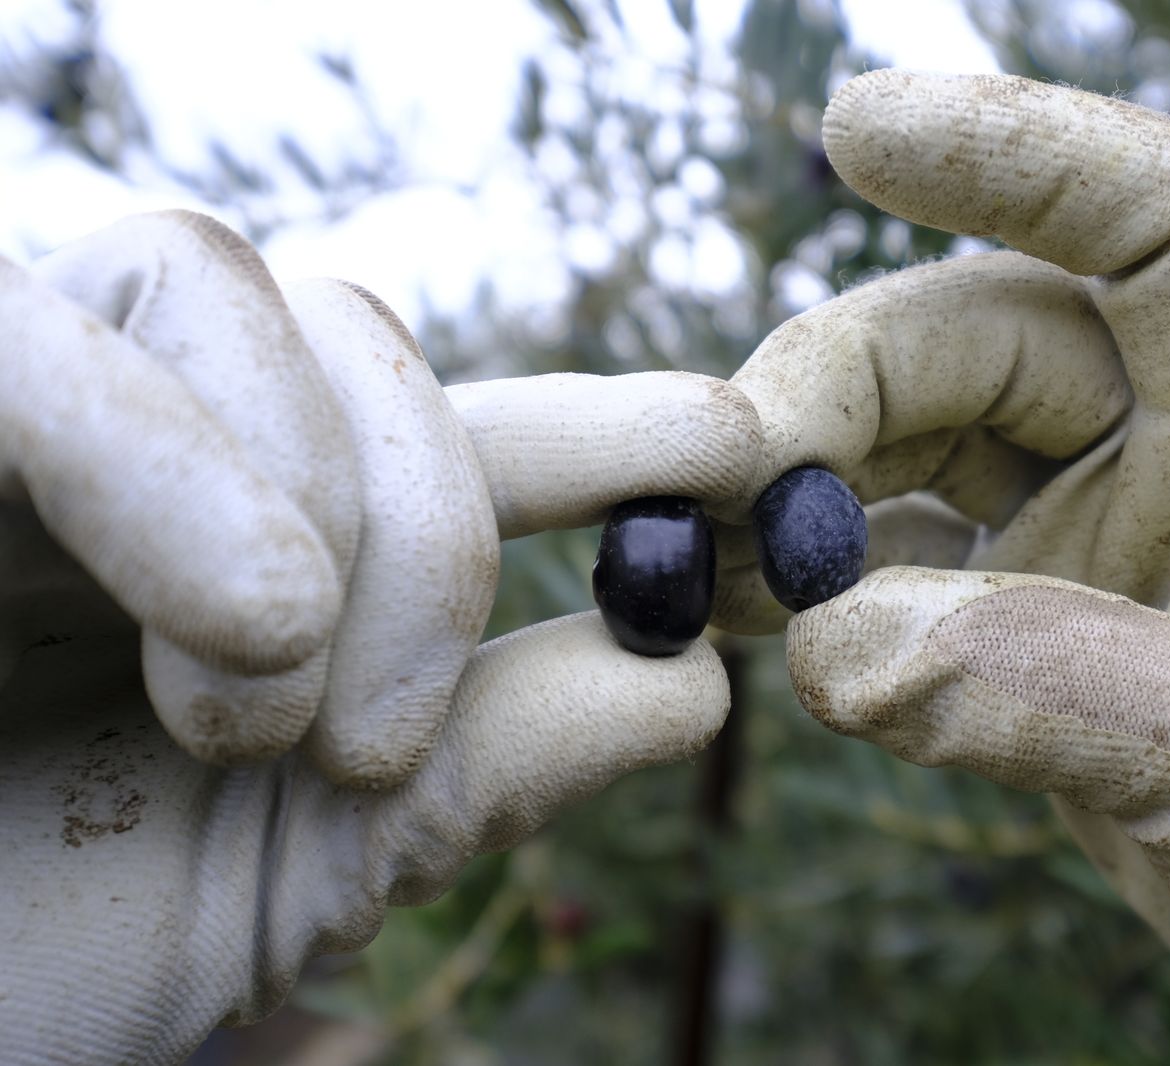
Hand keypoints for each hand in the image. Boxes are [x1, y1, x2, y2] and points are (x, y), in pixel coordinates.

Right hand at [0, 211, 753, 1063]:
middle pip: (358, 344)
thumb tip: (694, 679)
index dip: (602, 425)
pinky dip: (168, 469)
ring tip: (261, 712)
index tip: (741, 457)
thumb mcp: (307, 868)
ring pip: (230, 296)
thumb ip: (486, 770)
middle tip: (376, 742)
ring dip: (313, 509)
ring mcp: (20, 396)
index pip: (443, 430)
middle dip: (433, 530)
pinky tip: (242, 629)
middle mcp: (139, 439)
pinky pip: (46, 344)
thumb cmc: (35, 951)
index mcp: (243, 535)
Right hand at [714, 71, 1169, 1059]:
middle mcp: (1165, 442)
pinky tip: (736, 610)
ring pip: (906, 431)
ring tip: (704, 563)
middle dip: (835, 389)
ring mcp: (1081, 518)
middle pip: (973, 335)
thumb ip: (1055, 698)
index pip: (1161, 222)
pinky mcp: (1019, 600)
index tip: (858, 125)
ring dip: (797, 483)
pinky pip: (881, 546)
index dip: (1021, 153)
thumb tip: (834, 645)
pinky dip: (800, 570)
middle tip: (728, 484)